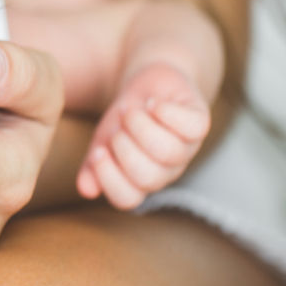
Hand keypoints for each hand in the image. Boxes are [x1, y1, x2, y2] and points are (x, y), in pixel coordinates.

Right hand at [77, 61, 210, 209]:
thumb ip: (92, 166)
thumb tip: (86, 190)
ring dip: (142, 126)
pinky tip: (153, 103)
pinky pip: (193, 127)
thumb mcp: (102, 141)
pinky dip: (168, 112)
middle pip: (149, 177)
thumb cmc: (124, 120)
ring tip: (131, 110)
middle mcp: (165, 170)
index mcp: (139, 180)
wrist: (148, 86)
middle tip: (118, 126)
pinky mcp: (199, 123)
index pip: (127, 198)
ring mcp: (185, 148)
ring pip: (169, 152)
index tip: (98, 151)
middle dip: (125, 148)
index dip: (109, 178)